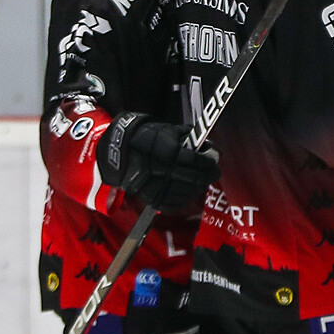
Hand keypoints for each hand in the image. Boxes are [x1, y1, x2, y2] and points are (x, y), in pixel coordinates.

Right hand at [97, 112, 219, 212]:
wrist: (118, 152)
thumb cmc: (146, 138)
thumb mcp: (169, 130)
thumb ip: (190, 138)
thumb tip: (209, 146)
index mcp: (168, 152)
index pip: (197, 161)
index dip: (210, 162)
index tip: (214, 160)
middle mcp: (163, 171)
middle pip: (196, 179)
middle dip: (209, 175)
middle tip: (214, 171)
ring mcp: (157, 187)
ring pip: (189, 192)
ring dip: (199, 186)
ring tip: (201, 179)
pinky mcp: (152, 199)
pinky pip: (176, 203)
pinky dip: (186, 197)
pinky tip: (189, 190)